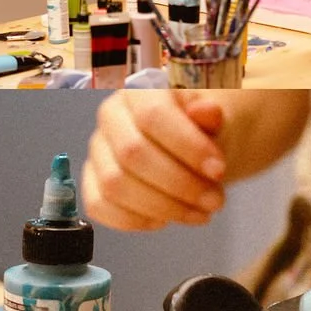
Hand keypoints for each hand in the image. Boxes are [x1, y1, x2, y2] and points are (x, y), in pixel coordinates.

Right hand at [83, 89, 226, 229]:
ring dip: (162, 207)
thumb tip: (207, 111)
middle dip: (179, 184)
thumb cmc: (202, 132)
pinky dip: (136, 220)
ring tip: (199, 212)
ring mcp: (97, 151)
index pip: (153, 115)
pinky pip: (99, 207)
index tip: (219, 169)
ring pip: (116, 185)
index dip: (187, 146)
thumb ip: (212, 117)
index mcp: (139, 90)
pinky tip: (166, 219)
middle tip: (214, 200)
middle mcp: (110, 116)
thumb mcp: (216, 120)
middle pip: (133, 153)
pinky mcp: (91, 183)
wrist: (192, 151)